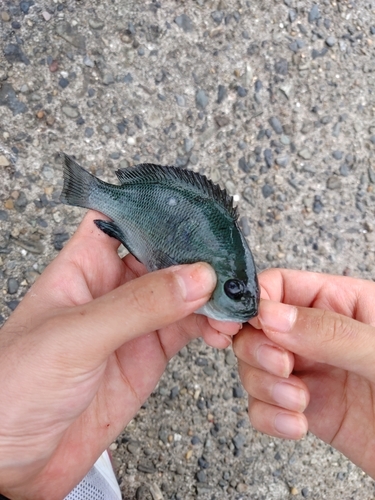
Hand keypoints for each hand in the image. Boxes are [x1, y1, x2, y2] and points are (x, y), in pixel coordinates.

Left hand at [0, 211, 239, 499]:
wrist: (11, 464)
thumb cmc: (14, 388)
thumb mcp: (75, 337)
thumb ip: (138, 306)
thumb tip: (196, 278)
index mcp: (82, 269)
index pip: (120, 219)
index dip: (155, 208)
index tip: (194, 207)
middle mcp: (110, 291)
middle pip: (161, 255)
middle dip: (196, 254)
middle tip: (229, 259)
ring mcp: (131, 324)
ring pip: (181, 293)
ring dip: (210, 293)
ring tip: (233, 300)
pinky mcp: (147, 357)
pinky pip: (188, 330)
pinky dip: (211, 326)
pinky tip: (224, 328)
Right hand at [233, 269, 374, 478]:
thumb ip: (330, 332)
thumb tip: (272, 315)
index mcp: (342, 303)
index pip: (280, 286)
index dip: (253, 302)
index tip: (242, 323)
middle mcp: (319, 335)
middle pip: (257, 328)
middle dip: (258, 350)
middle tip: (282, 366)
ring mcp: (311, 371)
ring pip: (254, 367)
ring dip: (265, 387)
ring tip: (298, 401)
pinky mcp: (305, 408)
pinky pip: (263, 405)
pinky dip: (269, 417)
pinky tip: (296, 424)